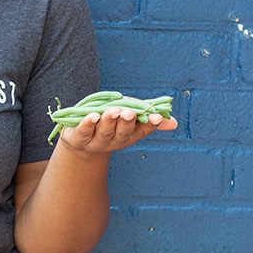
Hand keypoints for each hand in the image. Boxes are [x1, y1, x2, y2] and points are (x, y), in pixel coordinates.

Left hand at [56, 106, 176, 154]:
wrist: (79, 139)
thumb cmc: (107, 122)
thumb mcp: (127, 117)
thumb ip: (146, 115)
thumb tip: (174, 123)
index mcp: (127, 136)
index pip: (141, 131)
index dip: (149, 125)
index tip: (156, 116)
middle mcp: (113, 141)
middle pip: (122, 133)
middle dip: (127, 123)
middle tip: (130, 112)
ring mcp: (95, 142)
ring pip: (104, 133)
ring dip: (109, 121)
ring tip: (113, 110)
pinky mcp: (78, 138)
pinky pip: (84, 131)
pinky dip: (88, 124)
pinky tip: (92, 115)